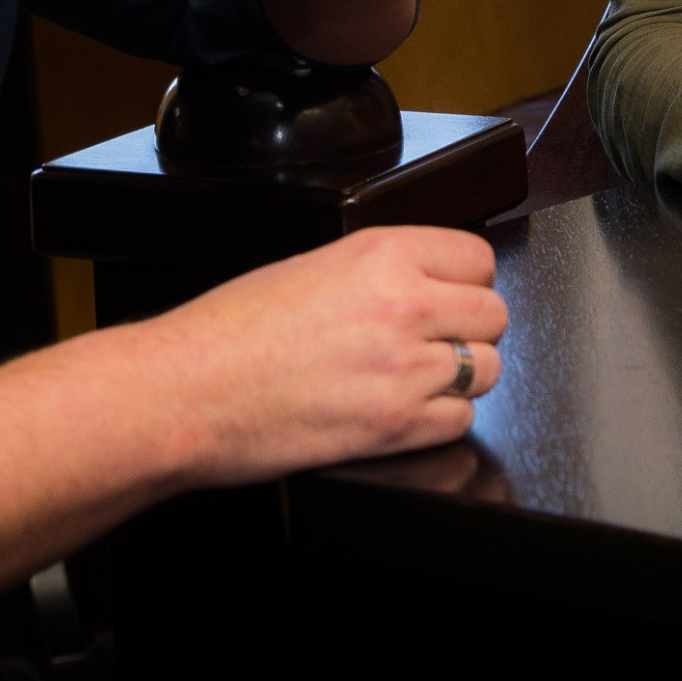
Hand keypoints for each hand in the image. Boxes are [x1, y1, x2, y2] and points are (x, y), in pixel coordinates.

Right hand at [130, 226, 505, 485]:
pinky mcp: (396, 426)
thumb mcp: (311, 267)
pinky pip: (461, 419)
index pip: (478, 259)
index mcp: (382, 255)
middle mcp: (404, 306)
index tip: (452, 294)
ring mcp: (405, 368)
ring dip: (462, 376)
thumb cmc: (228, 331)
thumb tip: (422, 284)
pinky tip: (404, 409)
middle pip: (494, 314)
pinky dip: (441, 418)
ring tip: (417, 377)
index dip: (466, 281)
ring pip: (488, 368)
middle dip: (470, 329)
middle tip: (435, 340)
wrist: (187, 390)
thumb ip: (379, 271)